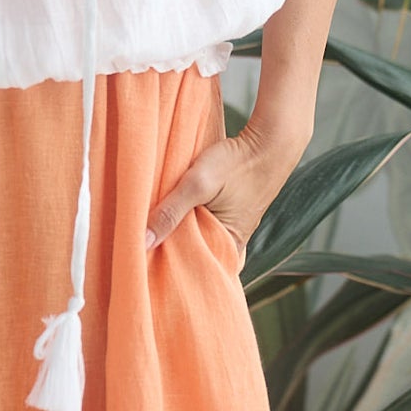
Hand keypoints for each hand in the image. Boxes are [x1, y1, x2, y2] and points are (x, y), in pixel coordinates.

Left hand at [145, 107, 312, 262]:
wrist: (271, 140)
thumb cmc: (238, 163)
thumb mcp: (198, 184)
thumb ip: (170, 212)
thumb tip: (142, 242)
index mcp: (229, 246)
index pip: (194, 270)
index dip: (169, 270)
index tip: (143, 266)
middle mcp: (231, 242)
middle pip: (192, 256)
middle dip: (169, 254)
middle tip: (140, 251)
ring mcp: (230, 228)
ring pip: (195, 238)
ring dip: (176, 234)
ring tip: (149, 233)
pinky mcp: (227, 213)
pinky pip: (201, 224)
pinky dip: (186, 221)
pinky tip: (169, 214)